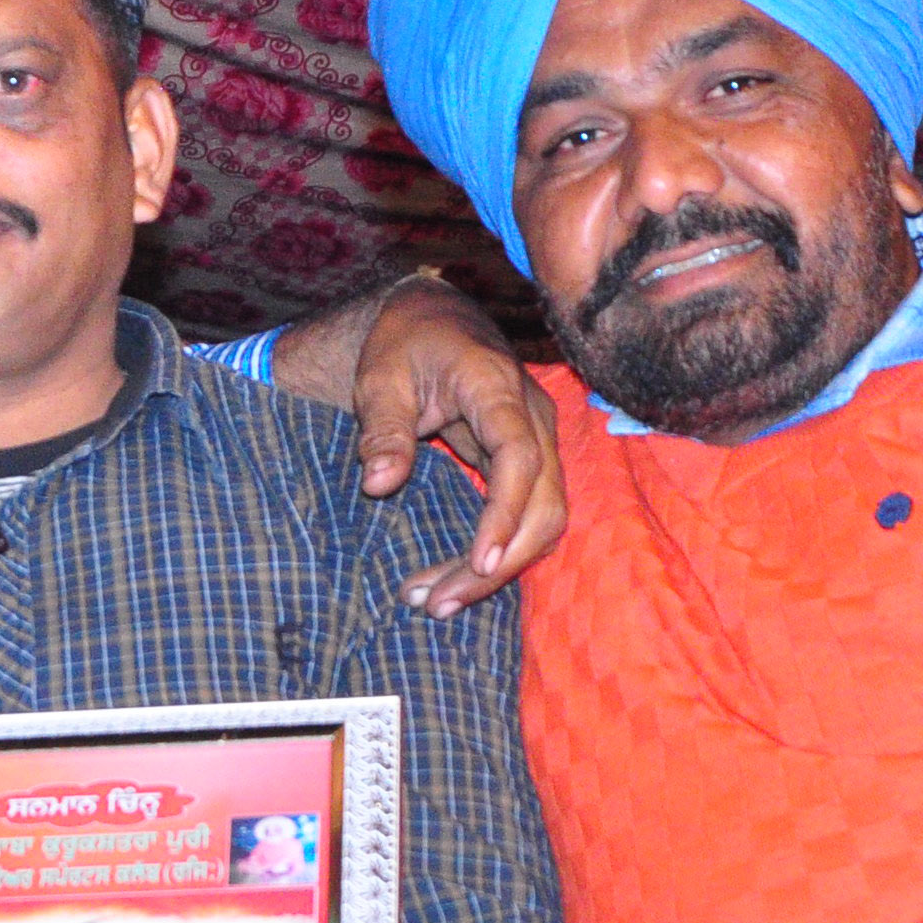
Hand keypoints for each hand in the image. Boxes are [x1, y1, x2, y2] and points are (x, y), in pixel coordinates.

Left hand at [351, 279, 566, 615]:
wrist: (431, 318)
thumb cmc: (402, 344)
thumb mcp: (379, 378)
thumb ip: (382, 429)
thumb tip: (377, 486)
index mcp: (495, 388)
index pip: (520, 457)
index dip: (505, 514)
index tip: (480, 562)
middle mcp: (531, 416)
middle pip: (545, 502)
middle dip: (501, 562)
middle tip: (437, 603)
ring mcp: (536, 439)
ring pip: (543, 518)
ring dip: (500, 567)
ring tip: (436, 602)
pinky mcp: (526, 461)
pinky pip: (527, 515)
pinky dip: (497, 552)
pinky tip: (452, 580)